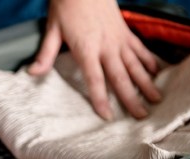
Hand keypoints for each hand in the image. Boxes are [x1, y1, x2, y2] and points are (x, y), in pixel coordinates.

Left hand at [28, 0, 160, 119]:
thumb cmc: (67, 4)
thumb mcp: (52, 29)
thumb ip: (45, 54)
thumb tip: (32, 73)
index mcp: (87, 48)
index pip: (95, 79)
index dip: (101, 98)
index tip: (108, 116)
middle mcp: (107, 45)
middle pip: (121, 77)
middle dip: (132, 98)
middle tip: (141, 116)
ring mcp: (119, 38)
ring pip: (136, 64)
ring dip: (147, 83)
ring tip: (156, 99)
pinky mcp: (125, 31)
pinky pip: (140, 48)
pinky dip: (149, 61)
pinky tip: (156, 72)